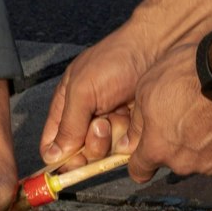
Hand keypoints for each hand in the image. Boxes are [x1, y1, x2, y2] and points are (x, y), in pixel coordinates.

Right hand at [39, 27, 159, 166]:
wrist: (158, 49)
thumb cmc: (115, 61)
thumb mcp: (83, 90)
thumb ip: (68, 124)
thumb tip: (53, 156)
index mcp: (67, 105)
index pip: (53, 143)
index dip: (59, 157)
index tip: (72, 161)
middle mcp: (86, 117)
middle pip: (80, 153)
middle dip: (91, 143)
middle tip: (101, 123)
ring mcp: (110, 124)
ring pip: (104, 153)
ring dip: (111, 138)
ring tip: (120, 115)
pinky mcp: (132, 130)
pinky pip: (125, 149)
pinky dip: (130, 139)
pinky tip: (134, 120)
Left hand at [124, 37, 211, 182]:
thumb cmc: (187, 78)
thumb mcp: (146, 89)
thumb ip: (137, 123)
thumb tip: (129, 143)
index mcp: (158, 148)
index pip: (140, 171)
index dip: (140, 162)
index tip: (144, 152)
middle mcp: (184, 163)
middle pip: (172, 161)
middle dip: (174, 144)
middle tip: (183, 116)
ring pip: (198, 159)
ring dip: (199, 143)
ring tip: (207, 115)